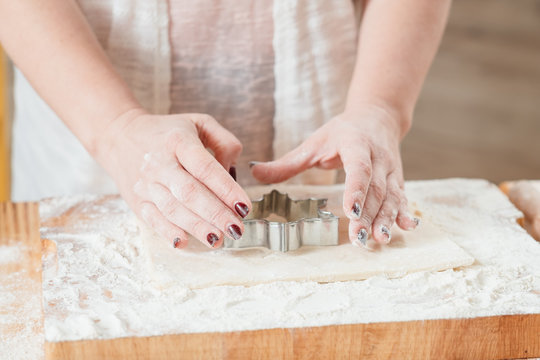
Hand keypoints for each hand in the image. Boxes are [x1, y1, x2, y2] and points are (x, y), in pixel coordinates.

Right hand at [96, 110, 251, 248]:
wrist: (120, 136)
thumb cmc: (168, 132)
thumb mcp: (199, 123)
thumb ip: (224, 142)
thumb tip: (234, 171)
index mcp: (178, 141)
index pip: (205, 168)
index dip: (226, 189)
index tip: (244, 206)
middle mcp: (159, 163)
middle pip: (190, 192)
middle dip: (215, 214)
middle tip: (236, 229)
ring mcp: (146, 184)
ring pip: (172, 209)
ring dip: (197, 227)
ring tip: (219, 239)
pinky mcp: (137, 200)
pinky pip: (152, 219)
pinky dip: (167, 232)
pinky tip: (184, 243)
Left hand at [250, 104, 418, 245]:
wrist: (378, 117)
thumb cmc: (342, 131)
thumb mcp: (314, 142)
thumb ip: (288, 162)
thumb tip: (254, 172)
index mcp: (356, 144)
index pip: (358, 168)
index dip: (356, 189)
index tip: (351, 210)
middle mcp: (378, 157)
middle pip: (375, 189)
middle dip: (368, 215)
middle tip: (359, 238)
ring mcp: (391, 169)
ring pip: (391, 196)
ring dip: (386, 219)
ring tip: (379, 239)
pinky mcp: (398, 179)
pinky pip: (403, 197)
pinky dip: (405, 213)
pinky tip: (408, 227)